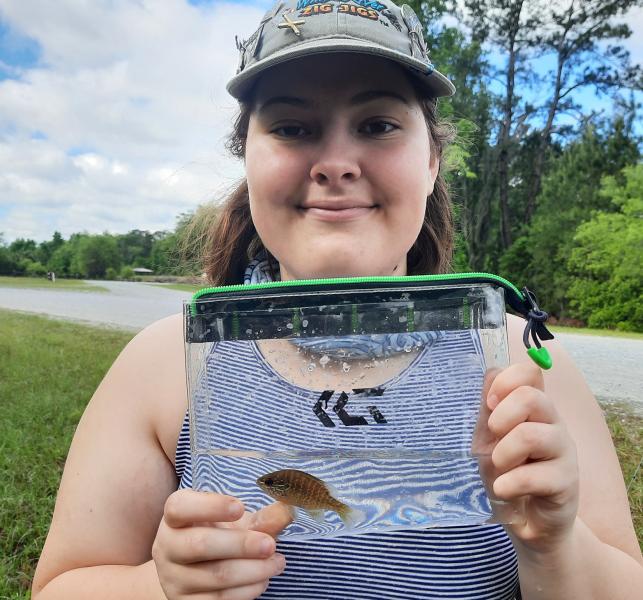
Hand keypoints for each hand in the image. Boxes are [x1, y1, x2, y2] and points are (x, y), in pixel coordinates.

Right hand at [152, 490, 292, 599]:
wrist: (191, 571)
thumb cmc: (216, 534)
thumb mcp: (234, 521)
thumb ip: (260, 516)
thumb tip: (288, 510)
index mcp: (175, 516)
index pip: (180, 506)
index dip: (210, 506)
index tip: (240, 507)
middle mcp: (167, 546)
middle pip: (200, 544)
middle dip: (241, 544)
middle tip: (270, 544)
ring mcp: (173, 579)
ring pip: (215, 576)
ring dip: (253, 570)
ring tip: (277, 562)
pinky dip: (247, 591)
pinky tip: (263, 580)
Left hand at [473, 363, 578, 553]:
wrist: (528, 522)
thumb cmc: (507, 473)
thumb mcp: (489, 440)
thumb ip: (488, 410)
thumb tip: (489, 374)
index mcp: (534, 408)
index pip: (530, 372)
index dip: (506, 381)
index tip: (489, 403)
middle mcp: (553, 423)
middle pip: (532, 396)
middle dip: (501, 416)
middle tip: (493, 437)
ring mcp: (563, 452)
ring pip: (532, 435)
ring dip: (504, 453)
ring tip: (499, 467)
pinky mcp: (567, 483)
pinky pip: (535, 476)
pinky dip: (510, 483)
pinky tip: (502, 489)